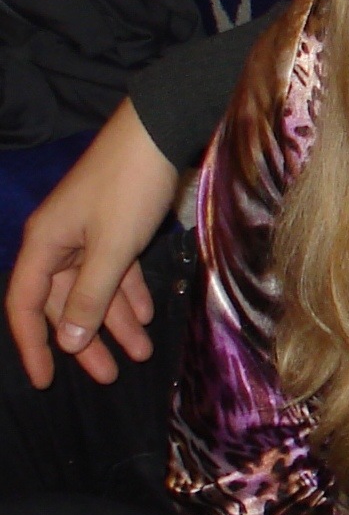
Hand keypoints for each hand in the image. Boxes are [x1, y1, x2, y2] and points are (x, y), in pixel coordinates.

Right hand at [5, 97, 179, 387]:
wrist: (157, 134)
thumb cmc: (127, 189)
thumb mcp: (111, 249)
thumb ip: (89, 296)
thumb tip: (67, 341)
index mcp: (43, 244)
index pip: (25, 305)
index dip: (33, 344)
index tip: (46, 380)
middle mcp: (58, 241)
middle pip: (63, 302)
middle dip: (86, 340)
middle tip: (110, 376)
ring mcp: (86, 234)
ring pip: (94, 289)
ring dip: (116, 321)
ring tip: (142, 353)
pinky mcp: (113, 227)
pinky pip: (115, 270)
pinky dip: (129, 294)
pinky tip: (147, 318)